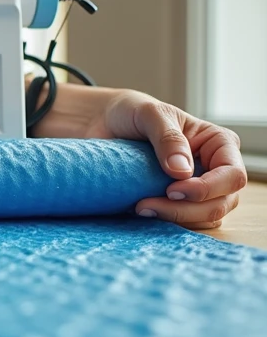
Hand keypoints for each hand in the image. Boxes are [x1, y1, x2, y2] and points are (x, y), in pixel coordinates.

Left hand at [33, 83, 246, 228]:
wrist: (103, 124)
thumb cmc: (132, 113)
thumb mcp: (150, 114)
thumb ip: (168, 138)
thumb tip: (183, 171)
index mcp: (218, 144)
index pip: (232, 175)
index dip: (208, 188)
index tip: (172, 189)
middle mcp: (215, 169)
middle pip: (221, 203)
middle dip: (186, 210)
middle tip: (146, 205)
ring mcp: (199, 189)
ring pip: (205, 218)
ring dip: (174, 219)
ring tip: (139, 207)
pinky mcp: (178, 203)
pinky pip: (184, 223)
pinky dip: (165, 222)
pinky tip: (139, 211)